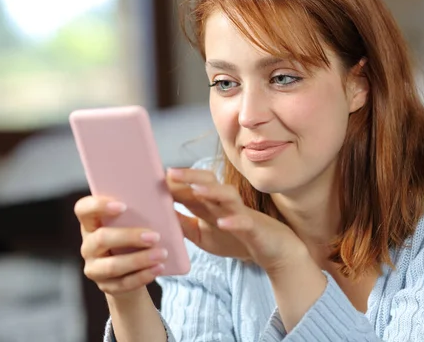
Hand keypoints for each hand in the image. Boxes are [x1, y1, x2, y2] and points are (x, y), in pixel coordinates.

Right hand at [74, 196, 167, 295]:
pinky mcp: (106, 286)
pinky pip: (124, 283)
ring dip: (139, 259)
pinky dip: (143, 276)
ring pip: (112, 265)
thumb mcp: (131, 224)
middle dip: (129, 237)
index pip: (83, 209)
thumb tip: (163, 198)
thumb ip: (139, 212)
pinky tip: (158, 268)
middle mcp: (88, 245)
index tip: (123, 206)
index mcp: (91, 224)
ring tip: (161, 254)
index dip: (98, 205)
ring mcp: (94, 268)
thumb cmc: (132, 240)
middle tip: (155, 236)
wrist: (131, 272)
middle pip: (101, 238)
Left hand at [167, 168, 306, 272]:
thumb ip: (181, 224)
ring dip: (212, 191)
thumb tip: (157, 215)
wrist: (271, 250)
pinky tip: (222, 223)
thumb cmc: (233, 238)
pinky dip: (234, 221)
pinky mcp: (254, 228)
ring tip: (195, 190)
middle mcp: (224, 203)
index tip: (151, 177)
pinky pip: (244, 222)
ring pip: (227, 195)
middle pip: (208, 182)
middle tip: (169, 173)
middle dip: (189, 176)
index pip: (190, 188)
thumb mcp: (201, 234)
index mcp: (210, 203)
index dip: (173, 182)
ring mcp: (240, 213)